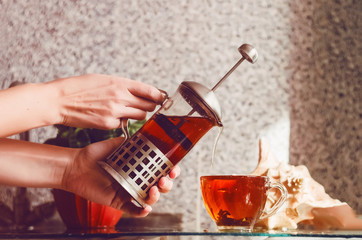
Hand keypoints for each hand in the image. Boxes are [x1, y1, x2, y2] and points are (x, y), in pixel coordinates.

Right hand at [49, 74, 165, 129]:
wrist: (60, 100)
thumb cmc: (79, 87)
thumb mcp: (103, 79)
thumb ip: (122, 86)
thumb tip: (138, 92)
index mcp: (120, 82)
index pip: (150, 90)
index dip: (159, 95)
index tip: (162, 98)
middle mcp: (120, 97)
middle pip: (149, 105)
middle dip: (150, 105)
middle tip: (148, 105)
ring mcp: (115, 111)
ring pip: (140, 115)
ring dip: (138, 113)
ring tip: (128, 110)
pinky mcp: (109, 124)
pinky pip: (124, 123)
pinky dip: (122, 120)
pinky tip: (112, 116)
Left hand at [61, 137, 179, 216]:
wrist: (76, 166)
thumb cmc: (94, 155)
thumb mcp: (115, 145)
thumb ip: (130, 142)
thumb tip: (144, 134)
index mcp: (138, 167)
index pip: (160, 170)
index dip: (170, 170)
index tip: (174, 167)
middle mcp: (136, 180)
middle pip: (160, 186)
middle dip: (167, 184)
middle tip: (165, 178)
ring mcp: (129, 191)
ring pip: (150, 198)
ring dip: (157, 195)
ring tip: (154, 188)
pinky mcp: (119, 201)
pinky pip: (134, 210)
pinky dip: (142, 211)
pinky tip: (146, 207)